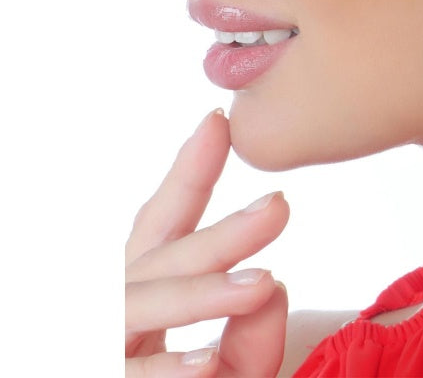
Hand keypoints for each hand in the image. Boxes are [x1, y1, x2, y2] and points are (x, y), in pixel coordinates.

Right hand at [125, 110, 290, 376]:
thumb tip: (273, 283)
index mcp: (141, 294)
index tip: (219, 123)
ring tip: (260, 285)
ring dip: (196, 296)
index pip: (161, 226)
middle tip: (279, 207)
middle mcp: (111, 313)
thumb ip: (253, 338)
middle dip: (217, 234)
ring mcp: (91, 348)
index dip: (188, 174)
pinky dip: (165, 375)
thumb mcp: (233, 372)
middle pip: (156, 260)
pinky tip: (208, 367)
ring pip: (135, 309)